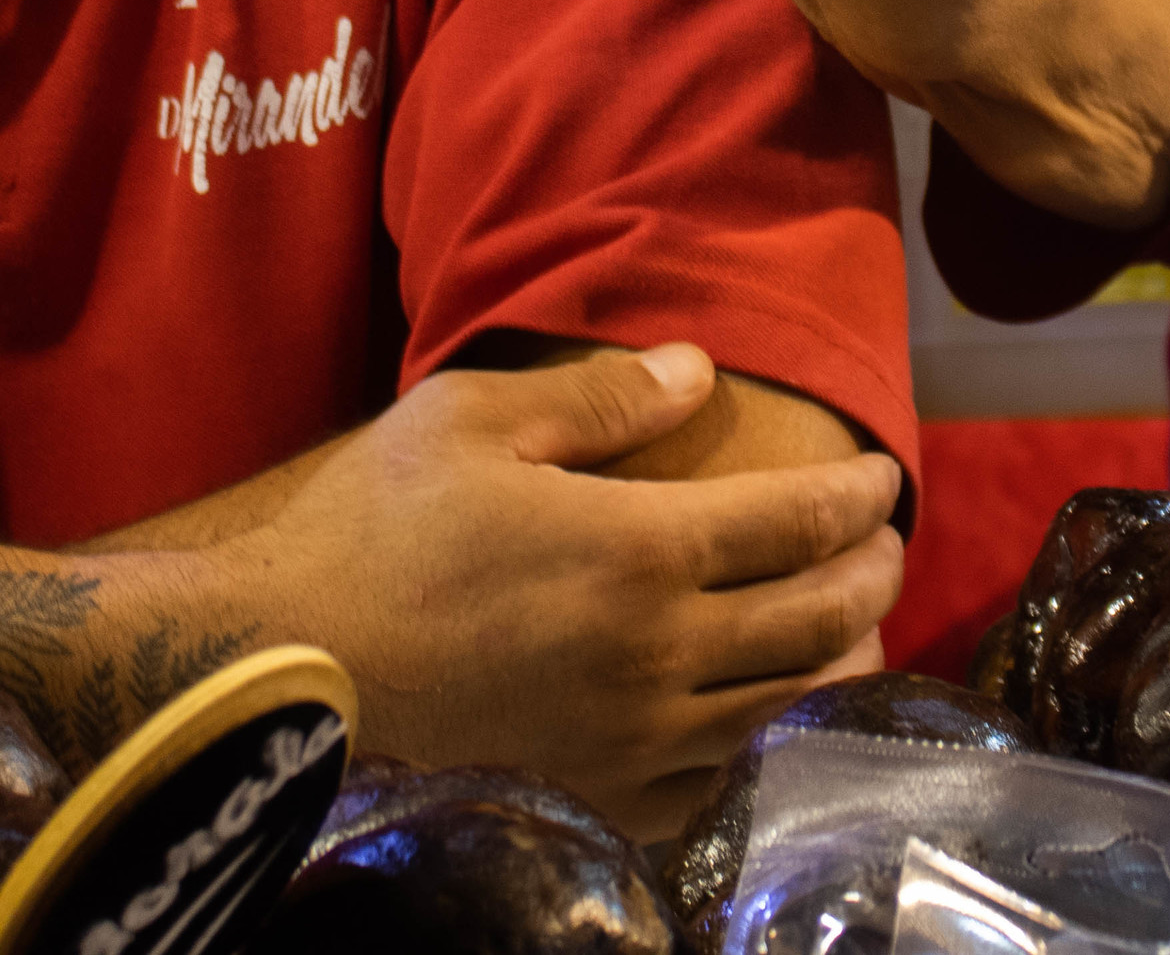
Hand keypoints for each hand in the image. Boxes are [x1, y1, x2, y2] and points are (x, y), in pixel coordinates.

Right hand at [202, 343, 902, 836]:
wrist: (281, 674)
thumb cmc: (369, 532)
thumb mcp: (475, 422)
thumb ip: (602, 398)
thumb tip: (700, 370)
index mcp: (638, 553)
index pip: (792, 524)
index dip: (853, 499)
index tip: (885, 479)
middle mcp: (657, 656)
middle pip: (813, 621)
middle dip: (870, 578)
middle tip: (888, 549)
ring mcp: (631, 742)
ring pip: (780, 710)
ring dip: (839, 664)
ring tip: (856, 631)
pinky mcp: (596, 799)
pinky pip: (715, 785)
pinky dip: (765, 749)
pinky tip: (766, 724)